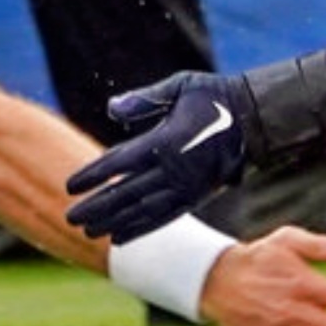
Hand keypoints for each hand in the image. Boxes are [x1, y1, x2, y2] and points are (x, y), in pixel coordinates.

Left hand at [64, 71, 256, 243]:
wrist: (256, 120)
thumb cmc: (215, 97)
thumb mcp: (180, 87)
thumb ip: (145, 98)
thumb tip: (111, 108)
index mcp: (167, 141)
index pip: (121, 162)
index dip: (94, 175)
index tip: (69, 186)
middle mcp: (175, 170)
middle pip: (127, 192)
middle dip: (97, 206)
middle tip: (70, 217)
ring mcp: (187, 187)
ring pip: (143, 211)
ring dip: (114, 222)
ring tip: (88, 232)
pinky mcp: (197, 197)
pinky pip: (164, 218)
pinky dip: (141, 229)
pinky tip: (120, 238)